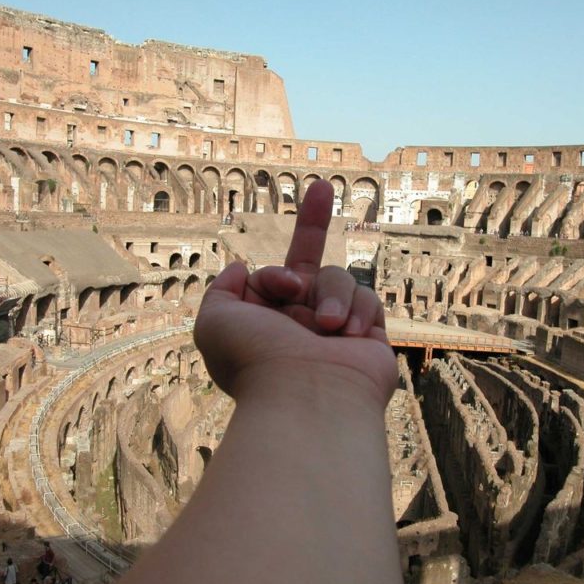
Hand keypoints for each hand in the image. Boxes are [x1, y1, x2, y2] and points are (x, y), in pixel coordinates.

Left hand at [194, 179, 396, 408]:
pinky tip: (349, 337)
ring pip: (338, 278)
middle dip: (314, 220)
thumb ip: (221, 290)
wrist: (307, 397)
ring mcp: (334, 329)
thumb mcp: (215, 322)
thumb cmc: (257, 359)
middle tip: (322, 187)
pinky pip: (368, 299)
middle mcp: (298, 322)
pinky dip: (358, 312)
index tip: (282, 285)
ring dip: (332, 295)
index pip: (272, 275)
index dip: (275, 274)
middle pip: (308, 262)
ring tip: (328, 327)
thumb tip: (239, 266)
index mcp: (265, 320)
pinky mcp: (368, 337)